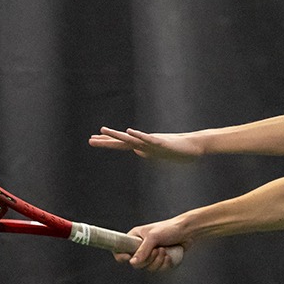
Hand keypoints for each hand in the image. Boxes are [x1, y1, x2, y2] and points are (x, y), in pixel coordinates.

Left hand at [88, 126, 203, 162]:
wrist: (194, 146)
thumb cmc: (178, 151)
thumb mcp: (159, 154)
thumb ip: (148, 152)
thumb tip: (137, 151)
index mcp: (143, 146)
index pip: (121, 144)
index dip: (107, 142)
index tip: (93, 139)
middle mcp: (145, 142)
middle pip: (122, 142)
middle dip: (105, 141)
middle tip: (89, 140)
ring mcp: (152, 142)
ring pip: (132, 138)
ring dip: (117, 135)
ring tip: (103, 130)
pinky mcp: (161, 142)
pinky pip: (148, 138)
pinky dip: (138, 135)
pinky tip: (130, 132)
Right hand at [117, 215, 191, 271]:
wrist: (187, 232)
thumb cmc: (169, 229)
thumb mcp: (154, 237)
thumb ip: (143, 250)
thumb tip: (132, 263)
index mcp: (134, 238)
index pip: (120, 249)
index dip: (121, 256)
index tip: (128, 258)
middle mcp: (140, 247)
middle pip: (136, 264)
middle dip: (149, 259)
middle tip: (157, 250)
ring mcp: (151, 255)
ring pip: (148, 268)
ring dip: (158, 262)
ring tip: (165, 251)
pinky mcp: (160, 260)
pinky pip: (159, 269)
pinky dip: (165, 264)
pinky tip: (169, 256)